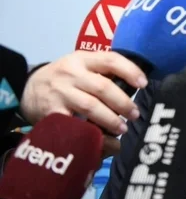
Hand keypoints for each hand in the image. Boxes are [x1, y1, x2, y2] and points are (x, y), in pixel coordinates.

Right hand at [20, 51, 145, 140]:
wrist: (27, 88)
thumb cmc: (65, 78)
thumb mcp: (82, 66)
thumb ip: (104, 72)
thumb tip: (136, 87)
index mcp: (83, 59)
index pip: (111, 60)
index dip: (130, 71)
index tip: (143, 84)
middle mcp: (71, 74)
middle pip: (103, 87)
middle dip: (123, 102)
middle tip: (135, 114)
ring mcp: (60, 93)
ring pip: (90, 106)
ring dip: (110, 119)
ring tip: (122, 129)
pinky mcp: (51, 112)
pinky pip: (74, 124)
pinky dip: (89, 133)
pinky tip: (100, 139)